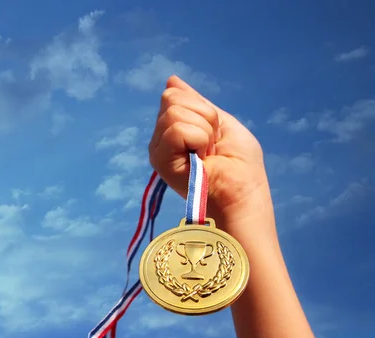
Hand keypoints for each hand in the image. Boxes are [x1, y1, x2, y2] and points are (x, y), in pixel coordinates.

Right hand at [149, 75, 271, 225]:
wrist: (243, 193)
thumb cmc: (240, 166)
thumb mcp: (222, 122)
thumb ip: (196, 103)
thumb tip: (171, 80)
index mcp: (175, 129)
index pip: (175, 95)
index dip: (203, 110)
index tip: (215, 135)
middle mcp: (161, 138)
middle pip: (172, 99)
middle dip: (203, 117)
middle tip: (212, 145)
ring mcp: (158, 149)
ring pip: (174, 113)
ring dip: (203, 131)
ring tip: (207, 154)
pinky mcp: (159, 160)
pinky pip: (176, 129)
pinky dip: (198, 139)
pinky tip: (201, 159)